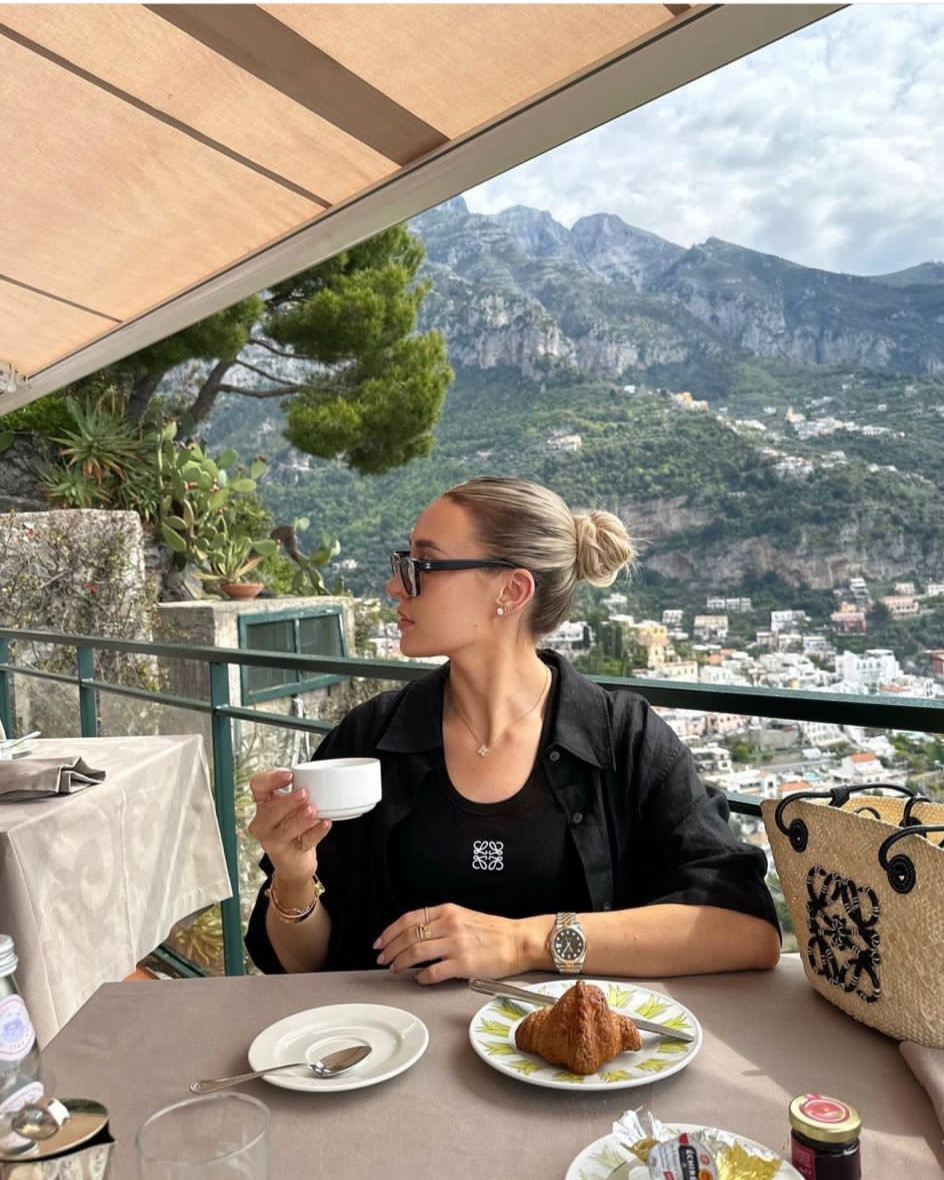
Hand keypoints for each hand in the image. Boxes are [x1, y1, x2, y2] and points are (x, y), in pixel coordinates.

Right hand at [247, 769, 331, 882]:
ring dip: (300, 819)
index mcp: (263, 804)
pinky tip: (325, 823)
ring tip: (313, 811)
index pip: (258, 786)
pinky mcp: (287, 854)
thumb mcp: (292, 806)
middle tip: (304, 793)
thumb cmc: (292, 826)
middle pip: (269, 810)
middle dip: (287, 801)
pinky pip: (303, 841)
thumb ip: (298, 792)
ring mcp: (272, 840)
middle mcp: (262, 823)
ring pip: (284, 830)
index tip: (290, 775)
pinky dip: (316, 831)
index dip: (271, 779)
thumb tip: (319, 779)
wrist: (295, 861)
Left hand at [373, 903, 525, 984]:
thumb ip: (439, 922)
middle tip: (382, 958)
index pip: (409, 919)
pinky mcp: (463, 964)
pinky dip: (421, 977)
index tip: (380, 942)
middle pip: (408, 936)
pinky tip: (418, 979)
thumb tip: (413, 934)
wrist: (518, 941)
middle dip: (390, 949)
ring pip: (416, 953)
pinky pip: (433, 972)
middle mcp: (449, 925)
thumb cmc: (493, 931)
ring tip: (395, 968)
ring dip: (400, 962)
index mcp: (447, 911)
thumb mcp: (462, 916)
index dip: (389, 932)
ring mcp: (456, 945)